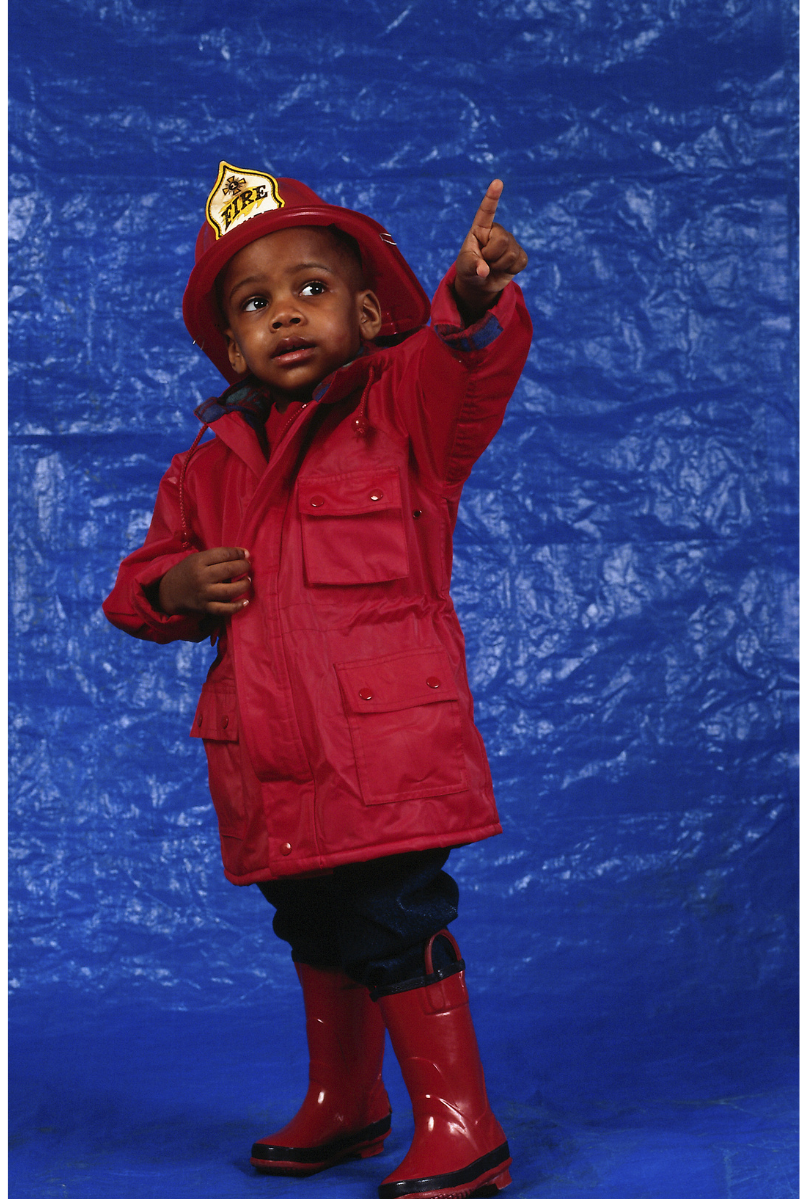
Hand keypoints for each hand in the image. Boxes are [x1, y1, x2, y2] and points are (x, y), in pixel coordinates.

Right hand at [158, 547, 251, 615]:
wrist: (169, 592)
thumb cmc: (187, 572)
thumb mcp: (197, 558)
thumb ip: (218, 556)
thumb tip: (245, 553)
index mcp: (198, 561)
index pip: (224, 554)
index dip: (238, 553)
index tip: (246, 555)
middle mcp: (201, 577)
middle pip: (229, 570)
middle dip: (243, 566)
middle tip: (247, 566)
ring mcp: (204, 594)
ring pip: (229, 591)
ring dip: (243, 585)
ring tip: (247, 580)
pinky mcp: (205, 607)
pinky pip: (224, 609)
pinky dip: (237, 607)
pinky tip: (245, 601)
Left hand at [454, 180, 527, 321]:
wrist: (479, 283)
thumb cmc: (469, 269)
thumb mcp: (464, 267)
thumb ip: (472, 266)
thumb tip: (484, 271)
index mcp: (480, 228)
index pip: (486, 210)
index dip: (492, 197)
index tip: (497, 182)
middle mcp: (497, 231)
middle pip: (502, 240)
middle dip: (492, 256)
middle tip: (484, 260)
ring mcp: (510, 242)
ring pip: (511, 253)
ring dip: (499, 265)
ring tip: (492, 265)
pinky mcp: (519, 255)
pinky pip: (520, 261)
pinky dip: (510, 269)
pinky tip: (504, 268)